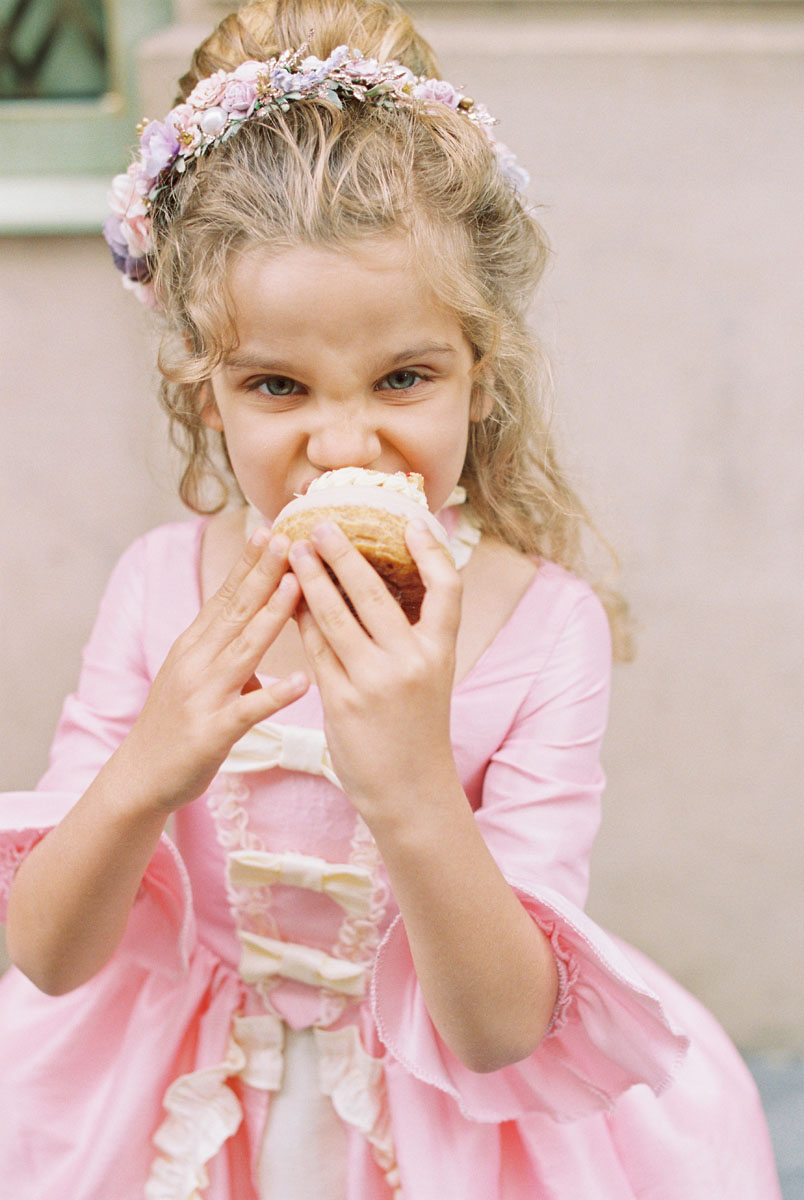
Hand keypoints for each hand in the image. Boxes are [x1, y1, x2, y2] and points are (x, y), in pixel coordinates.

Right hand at [120, 529, 307, 812]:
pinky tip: (302, 681)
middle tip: (287, 536)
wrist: (139, 778)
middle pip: (235, 611)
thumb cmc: (177, 725)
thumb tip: (261, 628)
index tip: (271, 528)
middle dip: (263, 573)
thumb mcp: (199, 676)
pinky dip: (275, 695)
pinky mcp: (213, 732)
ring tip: (296, 586)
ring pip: (243, 649)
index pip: (226, 596)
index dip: (248, 563)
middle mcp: (196, 662)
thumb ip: (230, 650)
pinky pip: (249, 710)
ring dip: (270, 616)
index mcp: (194, 646)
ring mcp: (203, 696)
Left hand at [288, 519, 461, 824]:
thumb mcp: (430, 677)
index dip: (432, 552)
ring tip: (294, 550)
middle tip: (321, 525)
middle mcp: (412, 662)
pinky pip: (316, 648)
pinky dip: (301, 618)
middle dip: (345, 553)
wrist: (410, 791)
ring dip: (312, 578)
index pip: (447, 589)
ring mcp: (376, 681)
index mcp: (441, 652)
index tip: (410, 523)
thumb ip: (412, 635)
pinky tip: (287, 598)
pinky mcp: (342, 701)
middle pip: (376, 592)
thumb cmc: (417, 728)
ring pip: (337, 615)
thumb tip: (384, 584)